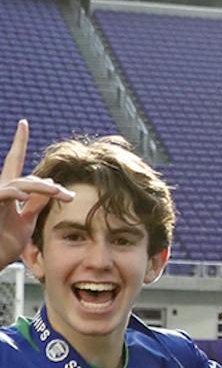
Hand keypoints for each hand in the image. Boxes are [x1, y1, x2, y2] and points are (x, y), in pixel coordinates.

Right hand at [0, 119, 68, 268]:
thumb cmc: (2, 244)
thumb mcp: (25, 222)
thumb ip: (36, 204)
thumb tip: (50, 187)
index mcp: (9, 193)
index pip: (15, 162)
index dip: (19, 143)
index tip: (23, 123)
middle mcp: (0, 191)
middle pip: (28, 177)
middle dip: (50, 186)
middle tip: (69, 196)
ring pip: (20, 183)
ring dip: (43, 189)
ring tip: (60, 195)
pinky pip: (3, 194)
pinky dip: (14, 193)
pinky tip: (24, 195)